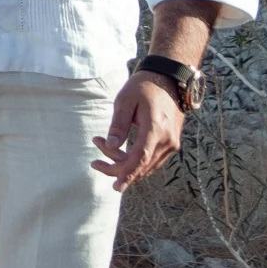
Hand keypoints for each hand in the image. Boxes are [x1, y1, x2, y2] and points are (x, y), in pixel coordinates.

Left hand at [94, 74, 185, 190]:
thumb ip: (118, 125)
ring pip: (146, 165)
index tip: (116, 187)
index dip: (127, 174)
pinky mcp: (171, 143)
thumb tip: (111, 146)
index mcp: (155, 129)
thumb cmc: (144, 86)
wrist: (170, 80)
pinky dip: (135, 159)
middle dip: (117, 168)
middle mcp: (167, 141)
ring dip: (124, 163)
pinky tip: (118, 150)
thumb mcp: (125, 101)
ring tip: (101, 147)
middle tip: (94, 162)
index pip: (140, 159)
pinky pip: (152, 159)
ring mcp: (171, 143)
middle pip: (141, 165)